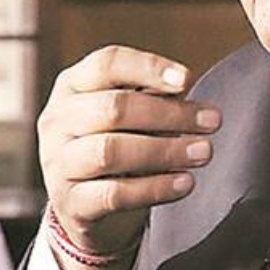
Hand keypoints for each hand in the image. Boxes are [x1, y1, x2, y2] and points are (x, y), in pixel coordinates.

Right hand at [37, 45, 220, 269]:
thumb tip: (184, 87)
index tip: (187, 80)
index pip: (107, 64)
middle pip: (113, 108)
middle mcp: (58, 121)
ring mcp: (58, 163)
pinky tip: (184, 183)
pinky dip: (154, 188)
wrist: (83, 204)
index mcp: (73, 86)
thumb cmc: (113, 143)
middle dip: (169, 114)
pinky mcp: (69, 202)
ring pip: (109, 151)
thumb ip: (151, 97)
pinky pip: (113, 194)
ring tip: (203, 151)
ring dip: (164, 150)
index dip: (148, 68)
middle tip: (211, 121)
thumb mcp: (126, 114)